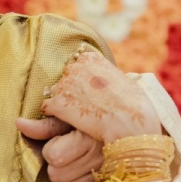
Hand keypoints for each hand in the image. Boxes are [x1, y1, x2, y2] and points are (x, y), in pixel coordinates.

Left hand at [16, 116, 103, 181]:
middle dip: (58, 165)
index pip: (53, 156)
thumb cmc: (96, 123)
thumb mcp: (72, 119)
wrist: (135, 133)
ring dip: (70, 179)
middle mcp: (101, 159)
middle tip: (71, 154)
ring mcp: (109, 177)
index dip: (51, 149)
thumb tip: (19, 123)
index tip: (62, 141)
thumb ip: (46, 126)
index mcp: (88, 138)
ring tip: (81, 164)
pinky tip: (91, 175)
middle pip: (56, 175)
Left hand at [35, 50, 160, 144]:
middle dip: (72, 90)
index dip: (83, 79)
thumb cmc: (132, 105)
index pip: (77, 64)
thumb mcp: (122, 80)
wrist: (130, 123)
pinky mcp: (57, 103)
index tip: (90, 90)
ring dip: (64, 103)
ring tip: (80, 114)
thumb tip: (100, 80)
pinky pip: (47, 107)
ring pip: (55, 93)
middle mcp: (74, 67)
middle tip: (84, 104)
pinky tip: (67, 121)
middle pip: (65, 78)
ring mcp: (64, 85)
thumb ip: (105, 75)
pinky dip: (54, 114)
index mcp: (90, 59)